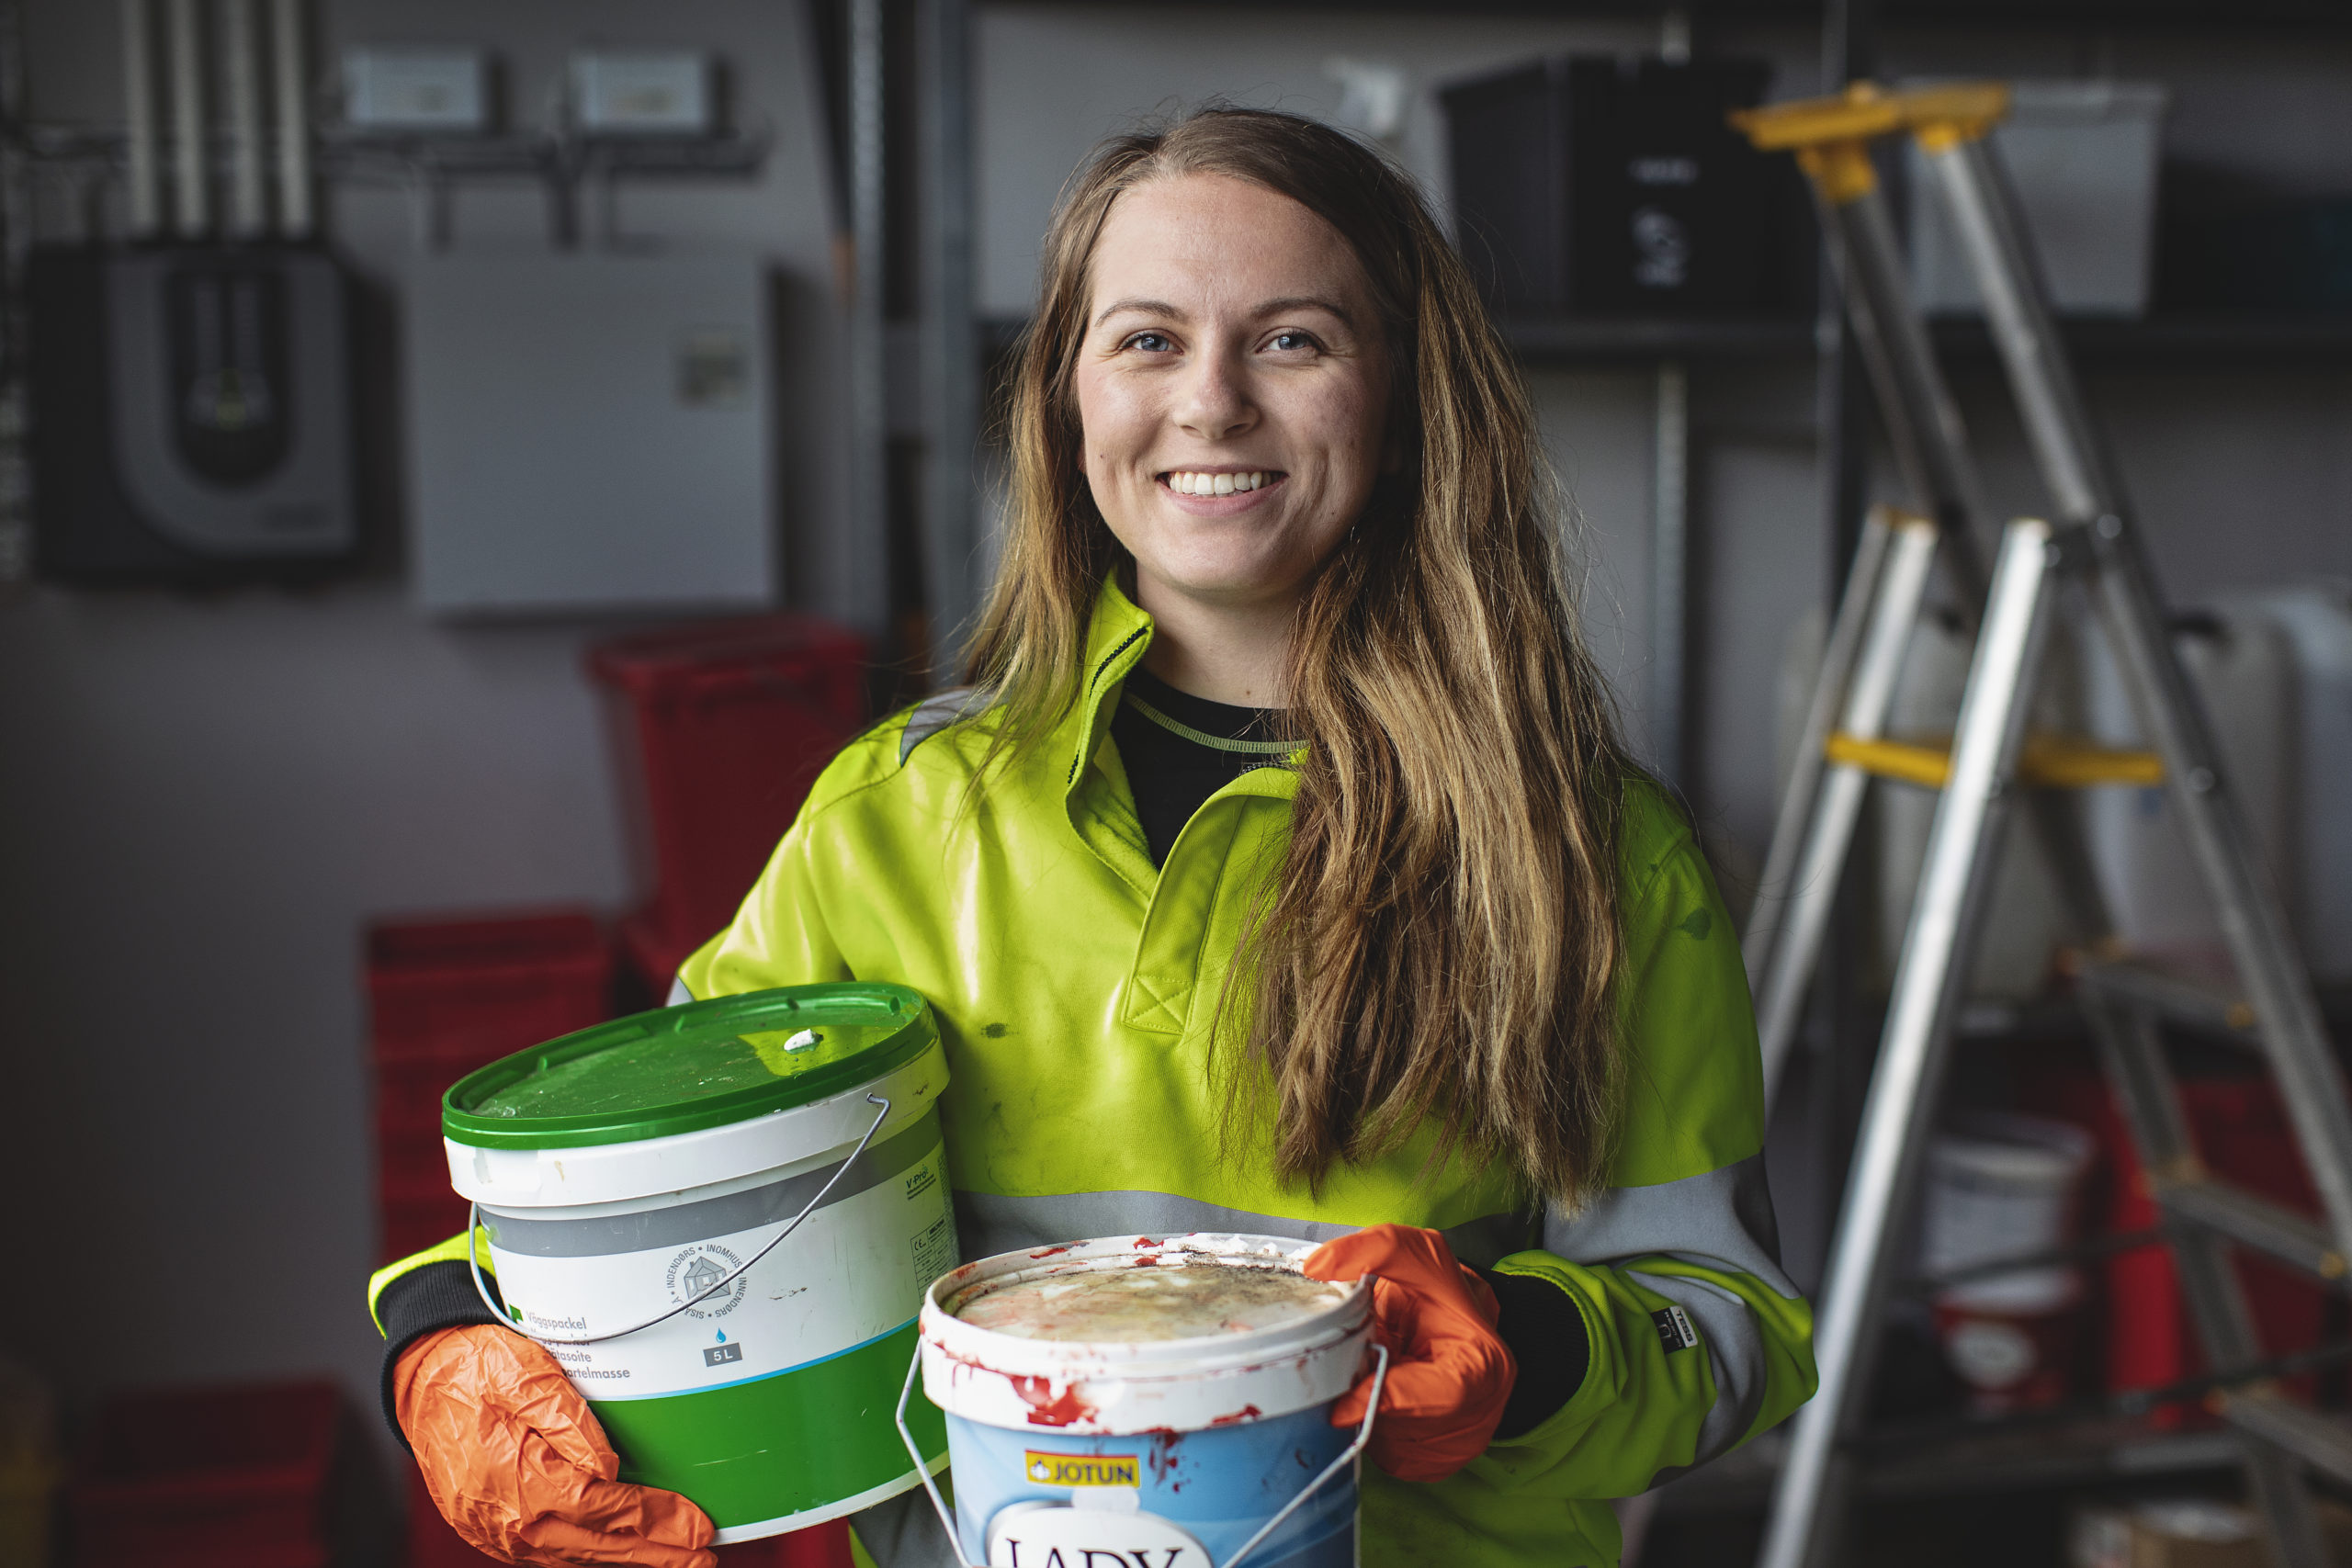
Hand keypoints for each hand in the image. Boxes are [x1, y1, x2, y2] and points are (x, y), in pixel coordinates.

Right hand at [395, 1324, 717, 1567]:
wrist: (421, 1379)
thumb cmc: (472, 1368)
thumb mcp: (522, 1372)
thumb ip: (565, 1419)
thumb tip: (608, 1468)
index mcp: (516, 1480)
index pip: (603, 1509)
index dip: (654, 1518)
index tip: (696, 1523)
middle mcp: (507, 1519)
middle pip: (596, 1545)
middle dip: (654, 1554)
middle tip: (701, 1560)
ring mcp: (496, 1531)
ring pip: (575, 1555)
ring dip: (627, 1559)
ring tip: (673, 1561)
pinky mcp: (493, 1529)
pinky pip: (550, 1552)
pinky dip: (590, 1554)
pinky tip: (618, 1552)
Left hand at [1302, 1224, 1515, 1482]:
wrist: (1462, 1328)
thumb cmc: (1442, 1296)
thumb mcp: (1418, 1255)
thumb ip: (1373, 1251)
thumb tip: (1316, 1267)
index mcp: (1483, 1366)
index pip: (1434, 1398)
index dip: (1382, 1399)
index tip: (1338, 1403)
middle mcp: (1478, 1416)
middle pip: (1401, 1426)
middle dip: (1364, 1397)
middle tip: (1351, 1364)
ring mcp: (1456, 1447)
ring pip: (1387, 1444)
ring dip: (1365, 1412)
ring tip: (1373, 1372)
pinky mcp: (1431, 1465)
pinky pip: (1386, 1457)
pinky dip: (1372, 1428)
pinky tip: (1379, 1396)